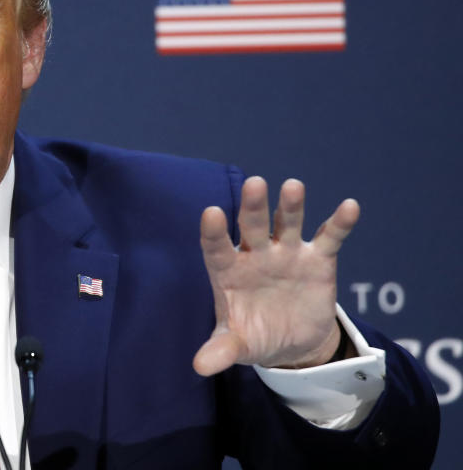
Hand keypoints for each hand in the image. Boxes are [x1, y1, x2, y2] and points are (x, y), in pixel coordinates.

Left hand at [192, 177, 359, 375]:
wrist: (292, 343)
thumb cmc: (254, 336)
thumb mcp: (237, 346)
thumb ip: (220, 350)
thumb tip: (199, 366)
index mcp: (229, 271)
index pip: (217, 247)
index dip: (214, 232)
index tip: (210, 213)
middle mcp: (256, 255)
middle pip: (251, 226)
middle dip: (253, 207)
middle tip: (254, 184)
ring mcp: (286, 253)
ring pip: (287, 223)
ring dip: (291, 206)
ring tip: (293, 187)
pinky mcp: (318, 260)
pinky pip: (328, 237)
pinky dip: (339, 223)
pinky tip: (350, 207)